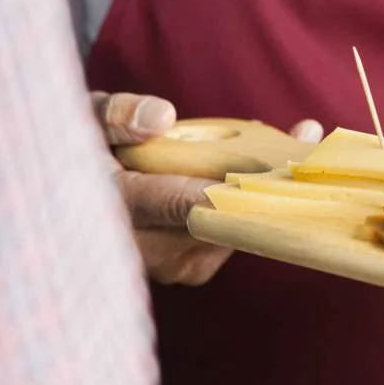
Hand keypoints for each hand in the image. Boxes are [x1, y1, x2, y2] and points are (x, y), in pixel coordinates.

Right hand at [95, 92, 323, 284]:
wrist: (75, 194)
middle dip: (265, 182)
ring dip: (266, 192)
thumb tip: (161, 117)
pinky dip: (257, 206)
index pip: (177, 204)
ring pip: (236, 229)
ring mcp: (171, 266)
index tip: (274, 173)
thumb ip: (118, 115)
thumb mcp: (87, 119)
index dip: (228, 191)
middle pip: (221, 219)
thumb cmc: (83, 148)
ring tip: (299, 144)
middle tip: (308, 139)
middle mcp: (144, 249)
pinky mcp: (192, 269)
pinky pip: (237, 236)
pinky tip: (276, 173)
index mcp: (114, 208)